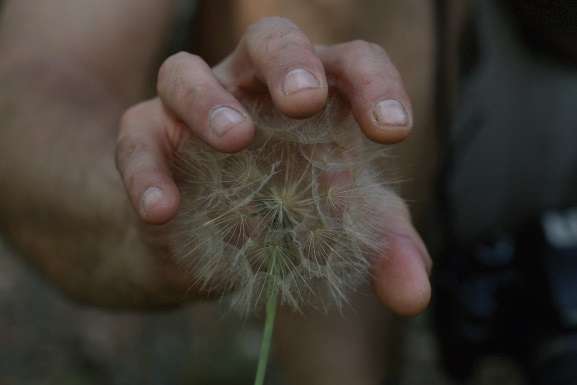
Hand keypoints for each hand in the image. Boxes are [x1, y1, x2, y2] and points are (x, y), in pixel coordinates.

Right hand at [116, 17, 430, 314]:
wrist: (208, 247)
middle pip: (269, 39)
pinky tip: (164, 210)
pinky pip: (135, 139)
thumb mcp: (343, 229)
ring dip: (208, 100)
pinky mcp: (145, 140)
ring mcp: (192, 109)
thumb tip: (415, 293)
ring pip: (184, 71)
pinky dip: (146, 170)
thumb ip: (382, 248)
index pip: (349, 63)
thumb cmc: (286, 218)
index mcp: (313, 97)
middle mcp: (251, 88)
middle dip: (288, 61)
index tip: (393, 130)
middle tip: (304, 101)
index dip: (374, 83)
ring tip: (235, 140)